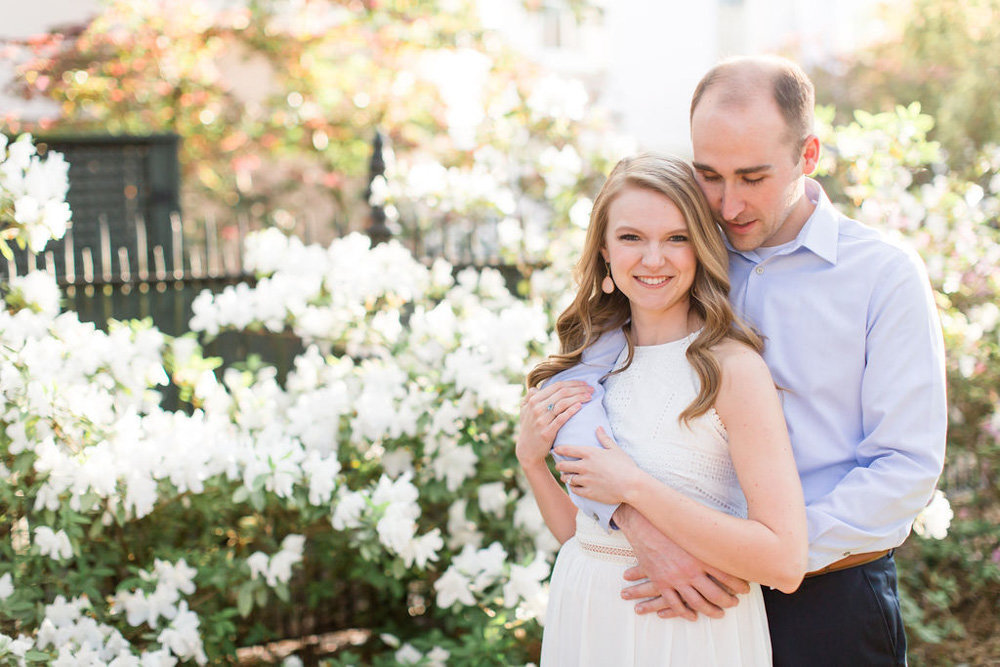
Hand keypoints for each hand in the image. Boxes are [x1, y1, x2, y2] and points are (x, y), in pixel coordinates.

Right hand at [516, 381, 592, 464]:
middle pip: (562, 393)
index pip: (556, 386)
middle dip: (579, 389)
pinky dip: (571, 411)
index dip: (572, 383)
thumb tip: (536, 387)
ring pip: (563, 404)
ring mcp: (542, 420)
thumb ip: (530, 396)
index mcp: (533, 400)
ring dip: (579, 398)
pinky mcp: (547, 432)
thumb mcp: (524, 410)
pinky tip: (580, 406)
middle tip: (591, 388)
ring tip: (589, 396)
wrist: (527, 449)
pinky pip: (561, 418)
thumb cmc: (528, 427)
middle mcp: (537, 408)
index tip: (584, 383)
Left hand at [553, 427, 641, 504]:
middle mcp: (584, 466)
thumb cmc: (625, 465)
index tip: (555, 450)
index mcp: (590, 454)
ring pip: (567, 478)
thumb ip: (604, 438)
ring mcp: (585, 480)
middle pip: (563, 465)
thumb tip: (598, 427)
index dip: (559, 449)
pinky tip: (575, 486)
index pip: (567, 449)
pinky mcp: (588, 492)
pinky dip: (573, 487)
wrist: (631, 485)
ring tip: (566, 476)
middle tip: (560, 466)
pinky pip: (574, 490)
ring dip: (565, 477)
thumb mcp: (615, 449)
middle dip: (560, 465)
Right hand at [615, 506, 749, 620]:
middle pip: (716, 594)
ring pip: (697, 602)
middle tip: (734, 603)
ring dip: (711, 611)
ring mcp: (675, 578)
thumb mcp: (694, 530)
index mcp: (701, 556)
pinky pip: (675, 604)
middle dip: (728, 602)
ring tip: (719, 613)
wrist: (642, 523)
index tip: (746, 589)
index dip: (740, 585)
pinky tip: (693, 616)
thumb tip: (731, 541)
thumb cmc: (670, 525)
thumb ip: (711, 539)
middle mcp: (690, 570)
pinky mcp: (661, 583)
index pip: (728, 576)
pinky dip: (685, 613)